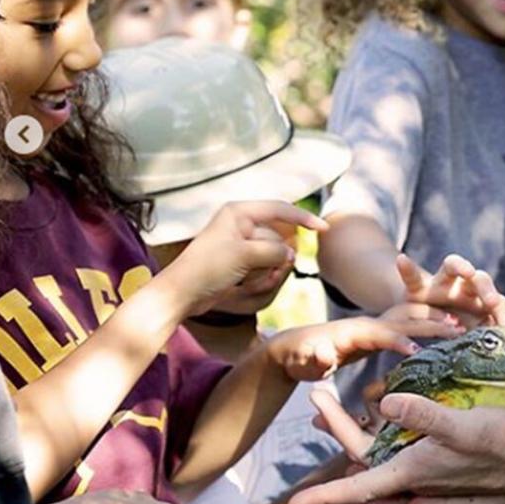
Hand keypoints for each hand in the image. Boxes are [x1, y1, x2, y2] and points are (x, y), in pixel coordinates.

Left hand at [162, 201, 327, 316]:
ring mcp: (242, 244)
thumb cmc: (207, 268)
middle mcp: (242, 224)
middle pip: (278, 238)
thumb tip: (291, 254)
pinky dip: (260, 278)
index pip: (280, 209)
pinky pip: (264, 267)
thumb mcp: (245, 255)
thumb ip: (274, 250)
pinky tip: (245, 287)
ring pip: (273, 255)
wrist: (182, 294)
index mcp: (239, 212)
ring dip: (267, 271)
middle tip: (266, 272)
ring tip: (249, 282)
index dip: (304, 218)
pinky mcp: (241, 262)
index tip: (323, 229)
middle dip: (276, 258)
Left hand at [268, 305, 461, 381]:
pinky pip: (414, 322)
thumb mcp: (303, 359)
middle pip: (405, 318)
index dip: (397, 340)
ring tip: (463, 327)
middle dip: (430, 323)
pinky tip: (455, 333)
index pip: (381, 333)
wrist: (297, 344)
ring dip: (438, 318)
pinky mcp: (387, 330)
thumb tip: (323, 352)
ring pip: (414, 315)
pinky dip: (435, 322)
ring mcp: (381, 323)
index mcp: (356, 331)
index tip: (417, 350)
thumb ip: (314, 356)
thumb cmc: (300, 357)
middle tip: (458, 330)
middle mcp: (373, 322)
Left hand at [289, 392, 504, 503]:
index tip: (296, 503)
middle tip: (319, 440)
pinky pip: (418, 500)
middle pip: (372, 485)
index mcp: (416, 471)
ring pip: (393, 495)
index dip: (328, 494)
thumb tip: (384, 404)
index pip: (362, 487)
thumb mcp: (464, 423)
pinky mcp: (458, 493)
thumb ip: (423, 414)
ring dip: (367, 483)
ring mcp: (441, 493)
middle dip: (342, 469)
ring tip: (348, 471)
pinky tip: (403, 494)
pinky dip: (399, 495)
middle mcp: (423, 488)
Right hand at [397, 253, 504, 326]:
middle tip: (492, 301)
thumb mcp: (476, 329)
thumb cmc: (455, 323)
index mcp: (480, 300)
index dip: (503, 312)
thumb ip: (499, 326)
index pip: (496, 300)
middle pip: (479, 279)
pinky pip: (412, 276)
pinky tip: (402, 259)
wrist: (422, 315)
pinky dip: (407, 268)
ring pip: (451, 267)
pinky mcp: (417, 287)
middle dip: (486, 287)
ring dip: (460, 266)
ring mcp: (440, 283)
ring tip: (466, 269)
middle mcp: (463, 286)